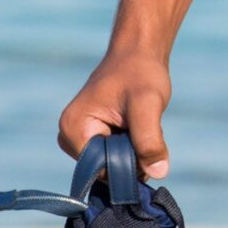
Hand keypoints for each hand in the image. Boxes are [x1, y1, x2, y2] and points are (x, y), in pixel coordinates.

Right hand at [58, 46, 172, 182]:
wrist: (139, 54)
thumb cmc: (140, 73)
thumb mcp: (147, 105)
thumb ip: (150, 139)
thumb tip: (158, 173)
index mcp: (72, 128)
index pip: (100, 169)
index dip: (127, 163)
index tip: (143, 139)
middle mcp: (69, 136)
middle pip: (106, 169)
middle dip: (131, 156)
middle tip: (144, 126)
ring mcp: (80, 138)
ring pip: (114, 165)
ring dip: (134, 152)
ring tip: (139, 123)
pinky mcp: (93, 138)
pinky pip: (116, 157)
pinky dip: (133, 148)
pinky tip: (136, 126)